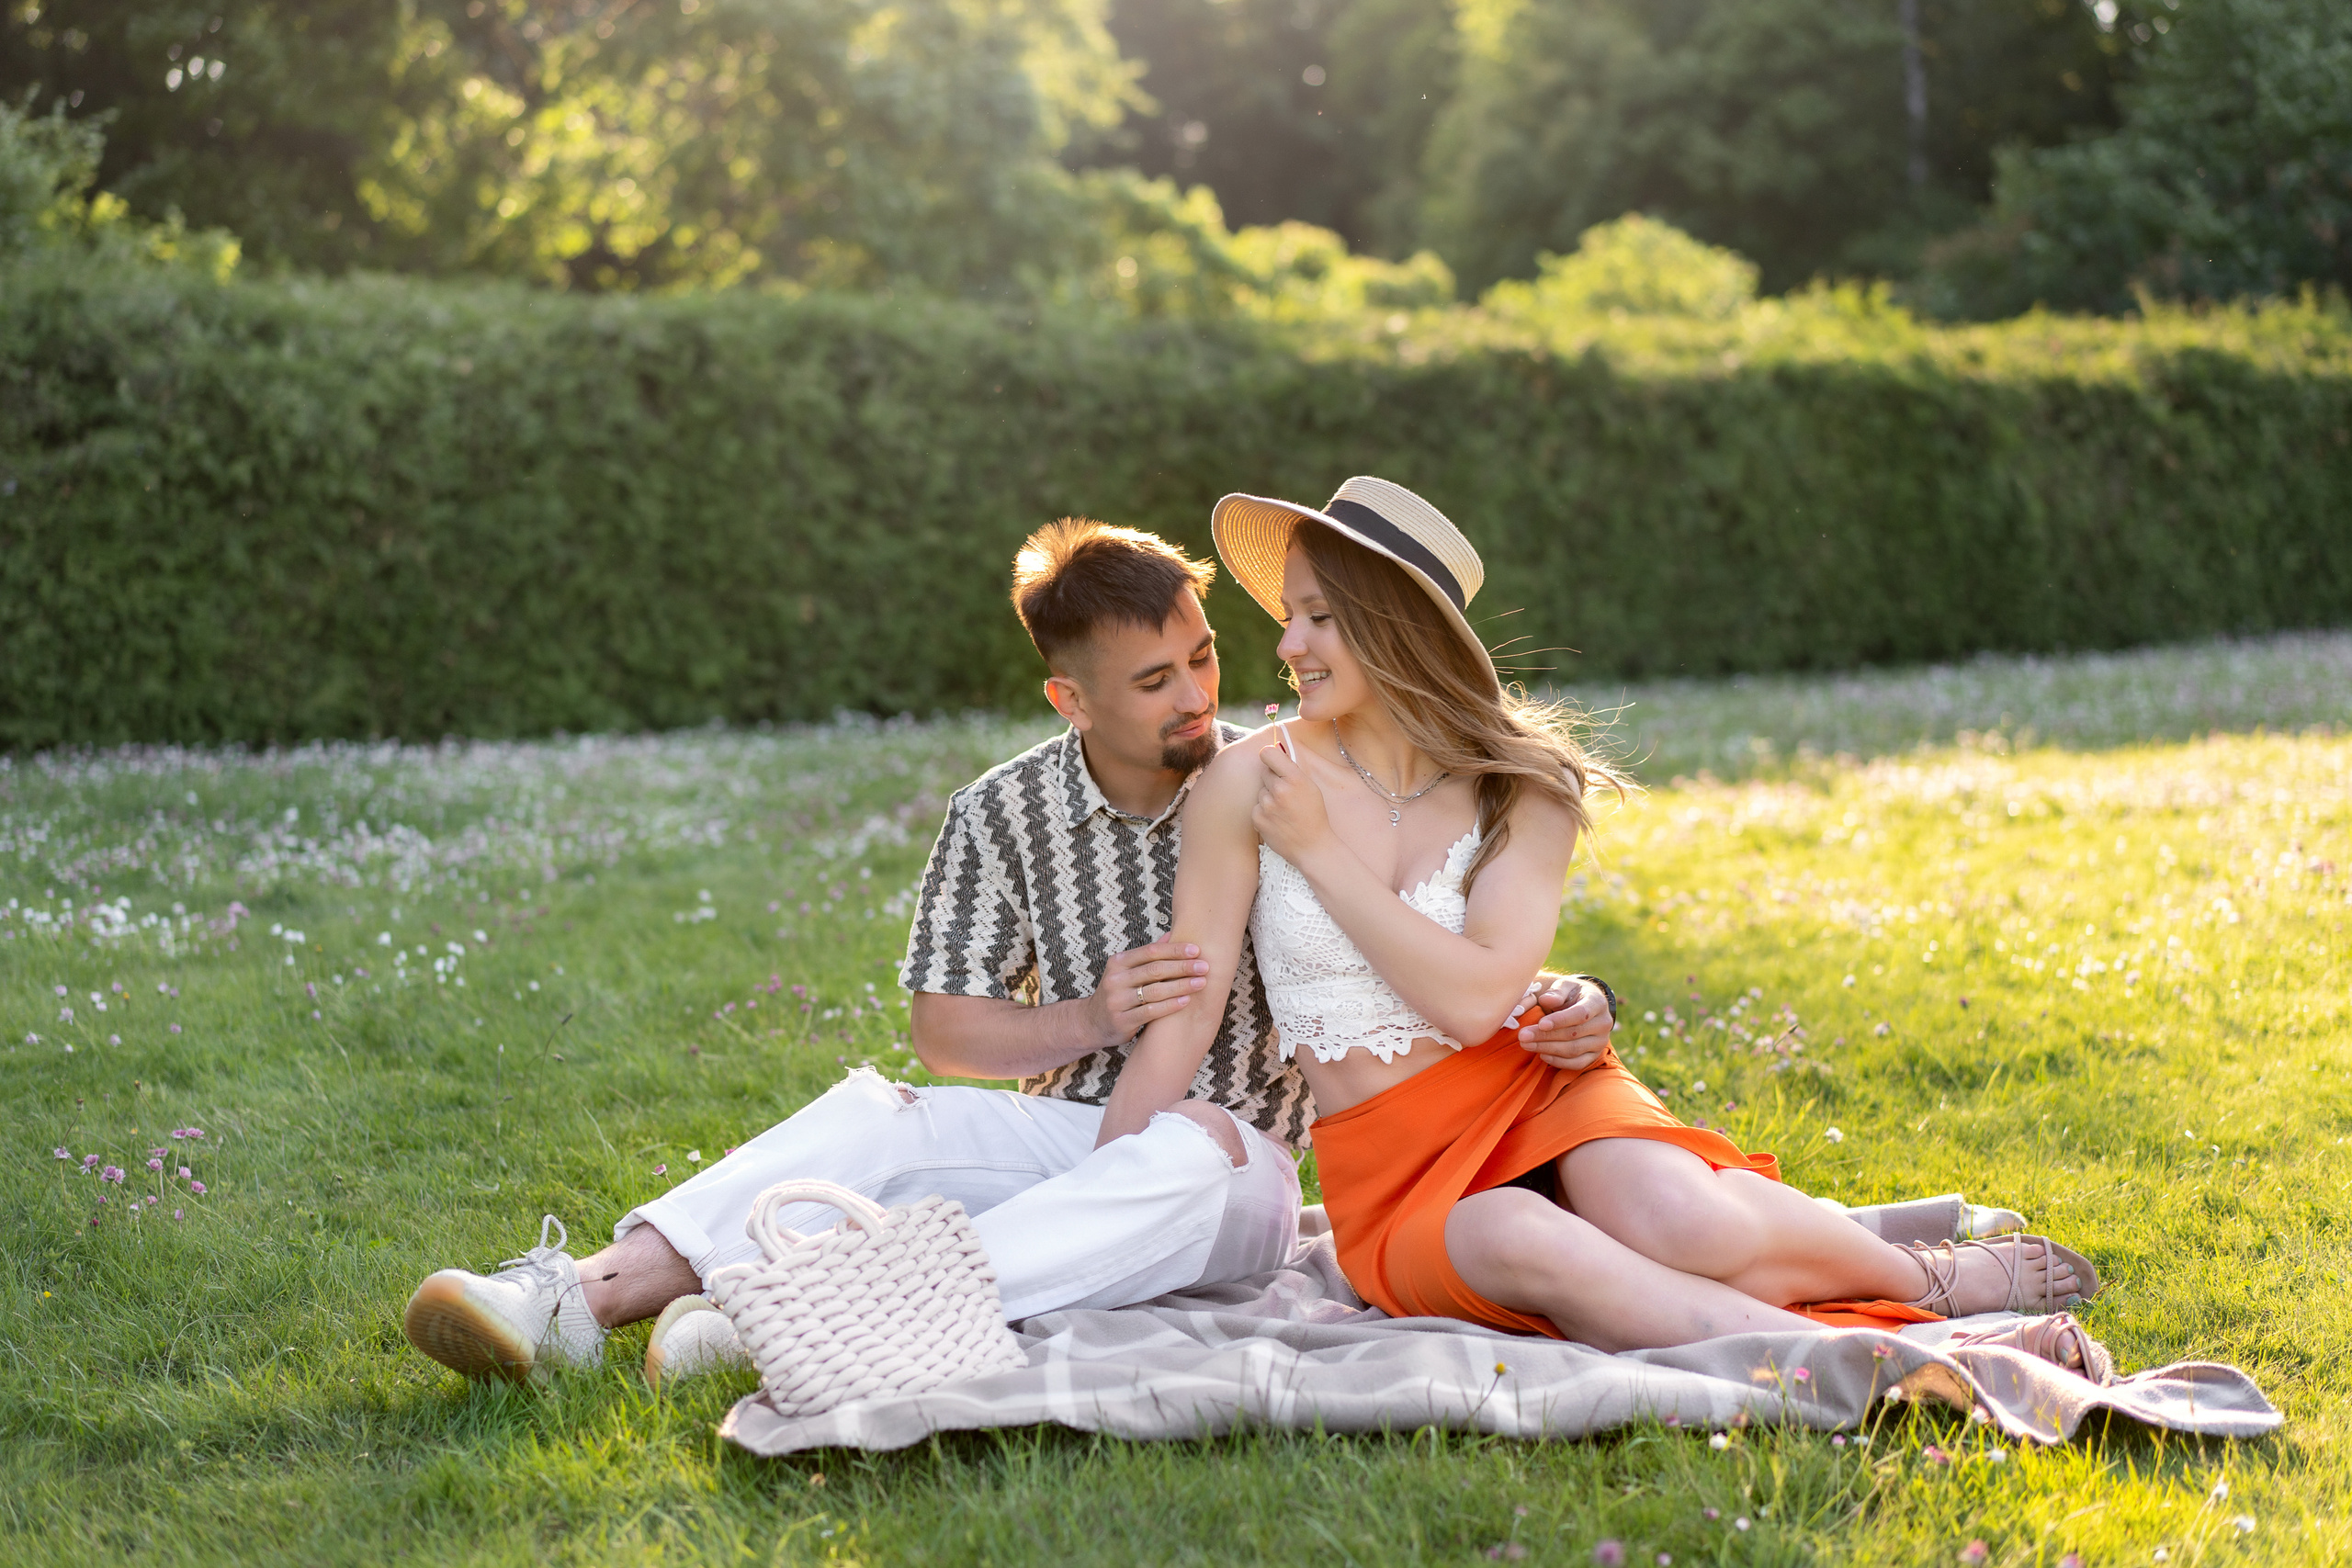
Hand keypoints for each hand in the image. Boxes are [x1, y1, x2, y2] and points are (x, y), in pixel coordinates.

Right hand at [1089, 939, 1208, 1046]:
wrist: (1093, 1023)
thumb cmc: (1118, 993)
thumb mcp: (1126, 971)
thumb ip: (1148, 955)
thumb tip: (1172, 934)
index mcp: (1118, 962)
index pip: (1150, 951)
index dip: (1174, 950)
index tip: (1196, 950)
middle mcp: (1115, 979)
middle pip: (1154, 970)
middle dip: (1182, 967)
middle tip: (1204, 966)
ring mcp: (1117, 1001)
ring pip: (1155, 991)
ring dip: (1181, 986)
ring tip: (1201, 983)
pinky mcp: (1122, 1020)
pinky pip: (1150, 1012)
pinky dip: (1170, 1005)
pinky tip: (1186, 1001)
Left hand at [1250, 744, 1332, 865]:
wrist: (1312, 846)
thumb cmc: (1313, 815)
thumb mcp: (1311, 787)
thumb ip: (1292, 770)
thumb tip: (1275, 749)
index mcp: (1295, 778)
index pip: (1268, 753)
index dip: (1269, 756)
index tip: (1273, 762)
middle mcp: (1279, 790)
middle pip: (1265, 772)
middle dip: (1273, 780)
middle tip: (1286, 794)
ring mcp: (1267, 805)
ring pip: (1261, 791)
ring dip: (1269, 798)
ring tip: (1284, 811)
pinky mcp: (1258, 818)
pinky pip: (1256, 807)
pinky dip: (1264, 812)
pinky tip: (1278, 821)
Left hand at [1515, 974, 1612, 1070]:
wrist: (1584, 1006)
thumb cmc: (1570, 994)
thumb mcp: (1564, 986)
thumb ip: (1556, 992)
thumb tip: (1546, 999)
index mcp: (1597, 1003)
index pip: (1581, 1014)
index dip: (1560, 1020)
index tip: (1541, 1023)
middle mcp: (1604, 1024)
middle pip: (1573, 1034)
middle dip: (1546, 1036)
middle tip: (1523, 1035)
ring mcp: (1601, 1042)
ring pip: (1573, 1050)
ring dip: (1547, 1049)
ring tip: (1526, 1044)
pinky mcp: (1594, 1055)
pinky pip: (1577, 1063)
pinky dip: (1558, 1062)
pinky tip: (1541, 1055)